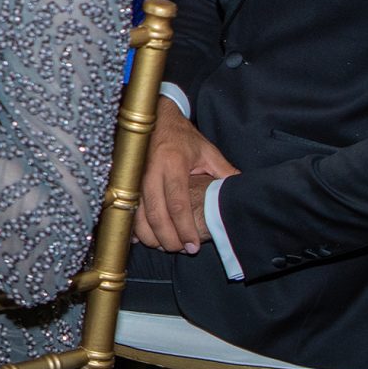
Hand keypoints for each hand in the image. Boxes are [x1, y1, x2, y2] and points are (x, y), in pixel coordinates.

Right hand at [136, 99, 237, 254]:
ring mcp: (134, 177)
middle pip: (156, 214)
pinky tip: (143, 238)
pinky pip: (126, 210)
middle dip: (168, 237)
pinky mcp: (124, 182)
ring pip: (137, 215)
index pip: (178, 203)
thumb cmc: (182, 137)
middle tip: (180, 250)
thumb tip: (242, 191)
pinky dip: (133, 227)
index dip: (185, 227)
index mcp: (173, 162)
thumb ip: (224, 172)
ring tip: (165, 246)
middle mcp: (150, 170)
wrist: (154, 118)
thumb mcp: (207, 151)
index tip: (193, 245)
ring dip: (150, 236)